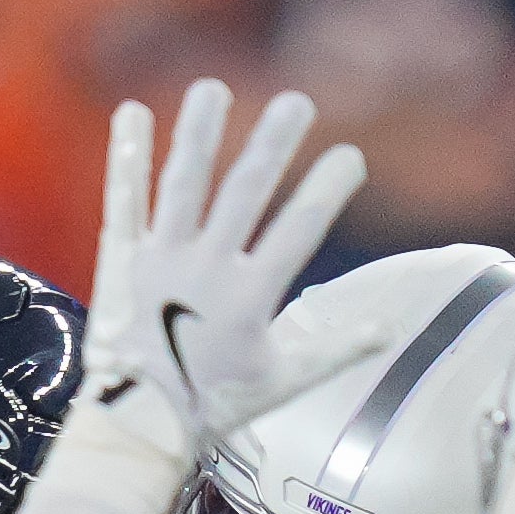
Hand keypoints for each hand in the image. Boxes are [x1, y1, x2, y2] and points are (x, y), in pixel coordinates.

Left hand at [83, 79, 375, 458]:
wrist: (138, 426)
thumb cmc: (215, 406)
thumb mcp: (283, 383)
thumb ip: (336, 349)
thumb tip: (390, 328)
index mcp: (248, 302)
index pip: (296, 232)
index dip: (325, 190)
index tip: (351, 155)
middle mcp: (202, 274)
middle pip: (243, 195)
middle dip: (272, 145)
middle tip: (297, 101)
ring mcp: (160, 263)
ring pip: (182, 187)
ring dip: (199, 134)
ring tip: (213, 88)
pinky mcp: (123, 262)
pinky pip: (125, 202)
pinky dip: (127, 157)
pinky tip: (133, 111)